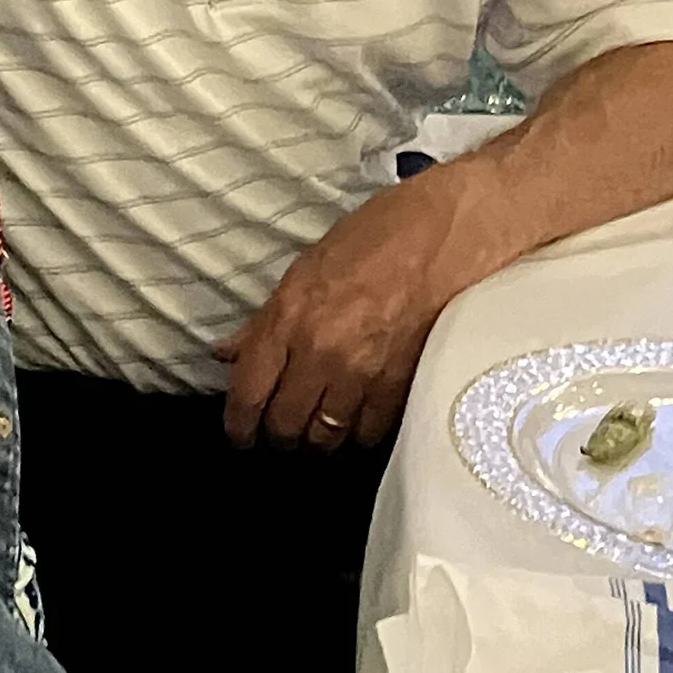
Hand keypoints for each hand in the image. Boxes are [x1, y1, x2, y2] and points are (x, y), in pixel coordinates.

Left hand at [212, 176, 461, 451]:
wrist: (444, 235)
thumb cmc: (375, 238)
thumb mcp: (307, 267)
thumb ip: (266, 320)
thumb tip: (228, 352)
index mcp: (290, 315)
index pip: (249, 391)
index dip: (238, 424)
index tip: (240, 433)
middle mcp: (321, 351)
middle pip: (284, 425)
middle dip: (277, 433)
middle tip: (279, 428)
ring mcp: (363, 373)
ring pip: (325, 438)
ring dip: (317, 437)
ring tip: (317, 425)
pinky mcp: (400, 386)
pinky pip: (368, 433)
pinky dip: (358, 432)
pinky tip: (356, 417)